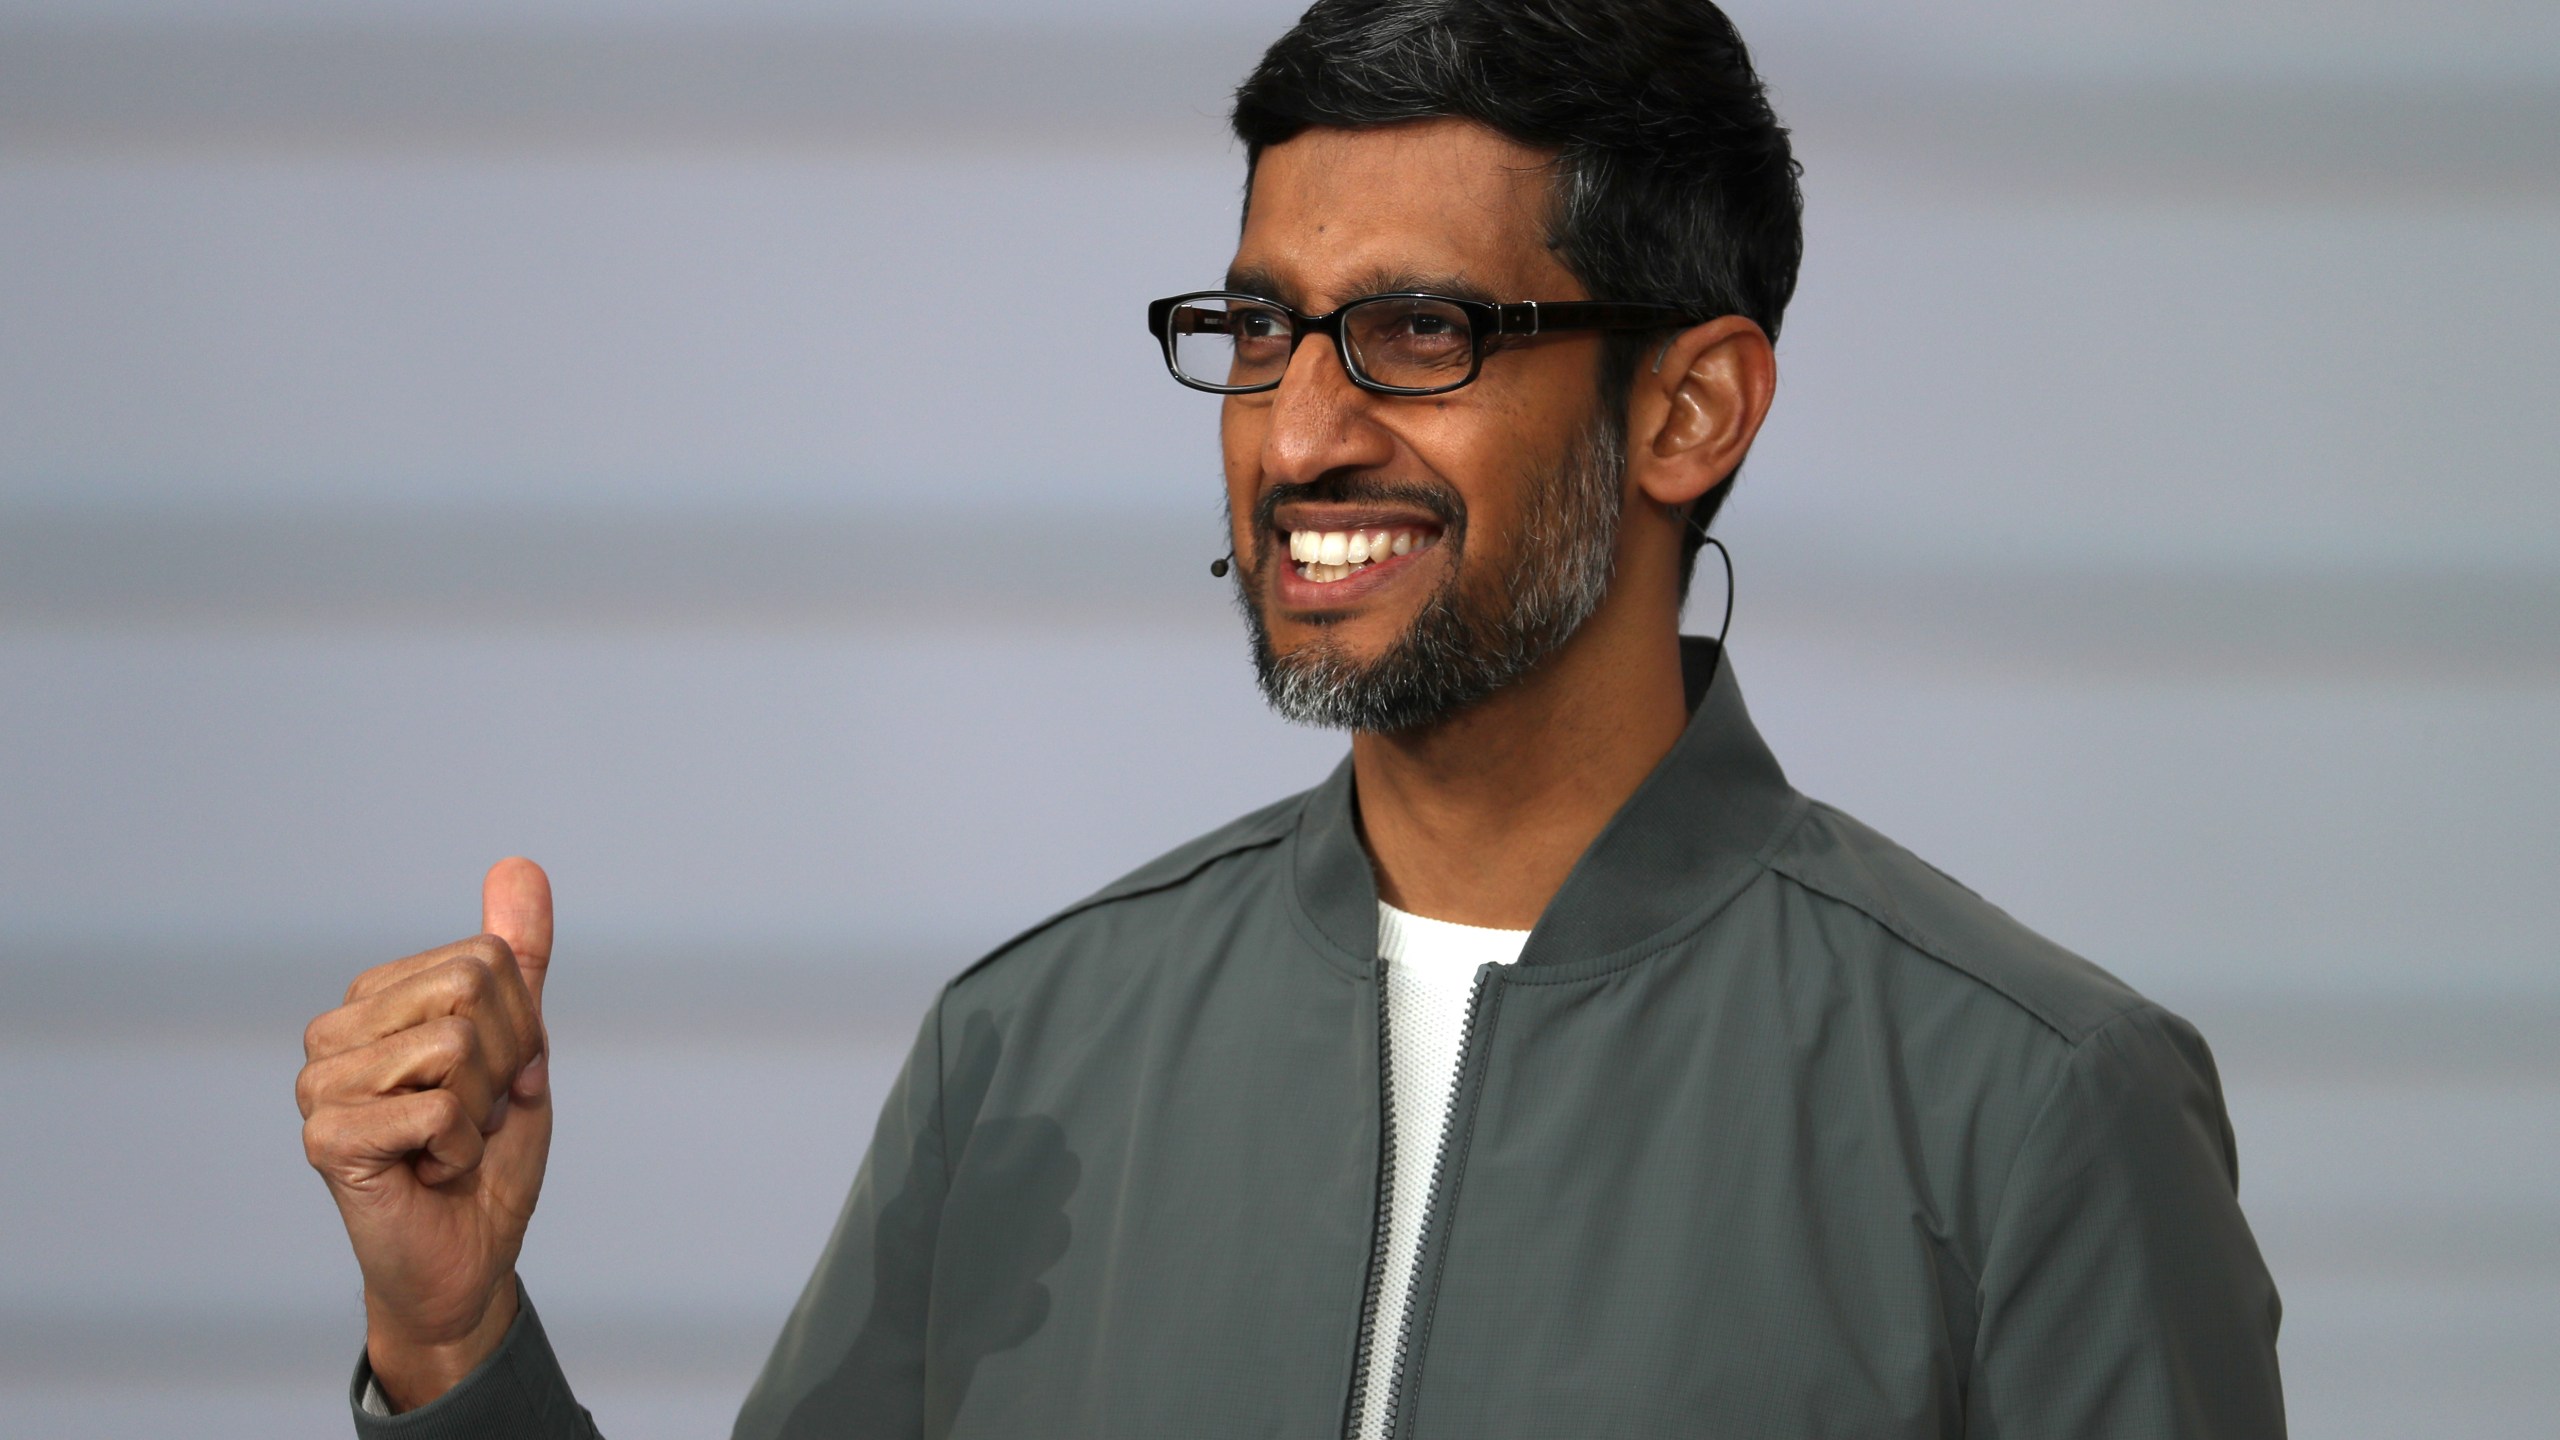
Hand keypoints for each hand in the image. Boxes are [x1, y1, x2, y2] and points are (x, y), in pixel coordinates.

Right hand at [297, 858, 555, 1410]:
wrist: (466, 1257)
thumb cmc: (487, 1152)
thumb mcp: (519, 1043)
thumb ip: (519, 955)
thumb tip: (518, 864)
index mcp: (376, 997)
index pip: (487, 958)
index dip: (521, 1026)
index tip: (494, 1078)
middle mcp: (334, 1030)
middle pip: (470, 989)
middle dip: (504, 1061)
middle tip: (474, 1113)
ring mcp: (319, 1084)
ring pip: (454, 1046)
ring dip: (481, 1109)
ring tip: (448, 1143)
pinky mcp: (325, 1138)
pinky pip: (438, 1109)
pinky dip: (462, 1148)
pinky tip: (431, 1172)